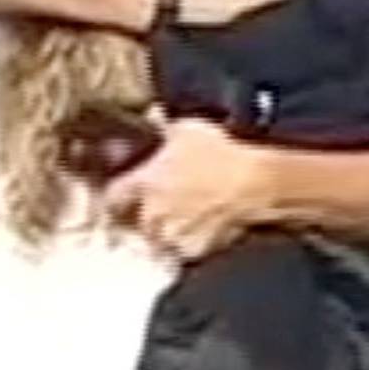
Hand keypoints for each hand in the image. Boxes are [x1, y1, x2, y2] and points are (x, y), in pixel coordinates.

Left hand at [105, 119, 271, 262]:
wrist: (254, 185)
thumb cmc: (220, 153)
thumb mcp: (188, 129)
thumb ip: (163, 127)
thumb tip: (152, 117)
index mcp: (144, 183)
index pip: (114, 196)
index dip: (118, 195)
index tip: (124, 194)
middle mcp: (152, 215)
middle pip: (137, 223)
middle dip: (146, 217)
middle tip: (163, 206)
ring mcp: (174, 237)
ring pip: (162, 240)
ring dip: (168, 232)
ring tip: (185, 221)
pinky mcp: (196, 252)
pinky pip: (187, 250)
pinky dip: (192, 242)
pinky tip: (205, 229)